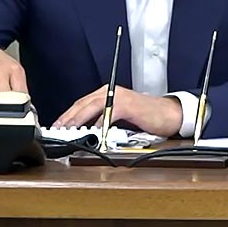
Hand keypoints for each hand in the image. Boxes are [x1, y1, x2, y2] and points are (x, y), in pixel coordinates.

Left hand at [54, 85, 182, 136]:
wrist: (170, 114)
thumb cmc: (148, 117)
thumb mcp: (120, 117)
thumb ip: (104, 120)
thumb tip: (85, 132)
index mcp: (107, 93)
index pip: (81, 104)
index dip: (67, 115)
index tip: (57, 127)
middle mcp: (111, 92)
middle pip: (82, 104)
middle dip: (67, 118)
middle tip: (57, 130)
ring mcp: (119, 97)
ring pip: (91, 107)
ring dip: (78, 121)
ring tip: (68, 132)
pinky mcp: (127, 105)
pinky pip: (108, 115)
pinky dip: (99, 125)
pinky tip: (93, 134)